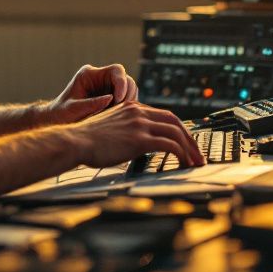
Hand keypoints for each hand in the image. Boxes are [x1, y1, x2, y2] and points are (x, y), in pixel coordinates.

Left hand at [37, 64, 138, 126]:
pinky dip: (126, 110)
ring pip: (129, 92)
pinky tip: (117, 121)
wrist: (56, 121)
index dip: (122, 83)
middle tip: (119, 113)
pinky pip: (126, 102)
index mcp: (89, 74)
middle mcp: (101, 78)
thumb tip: (111, 98)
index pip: (116, 71)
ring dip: (127, 104)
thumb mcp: (73, 109)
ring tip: (116, 118)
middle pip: (126, 80)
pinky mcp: (111, 100)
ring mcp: (107, 88)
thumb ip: (91, 104)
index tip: (118, 100)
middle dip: (126, 96)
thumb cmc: (61, 114)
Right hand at [65, 101, 204, 168]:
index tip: (185, 143)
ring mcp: (139, 124)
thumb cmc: (86, 140)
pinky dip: (181, 154)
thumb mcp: (110, 128)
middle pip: (175, 121)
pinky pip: (169, 145)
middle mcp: (138, 112)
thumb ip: (125, 131)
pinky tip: (183, 163)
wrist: (75, 141)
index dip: (178, 129)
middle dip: (190, 139)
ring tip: (195, 162)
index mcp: (131, 108)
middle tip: (197, 153)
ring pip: (176, 133)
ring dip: (190, 149)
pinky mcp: (139, 138)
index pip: (163, 116)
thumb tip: (135, 145)